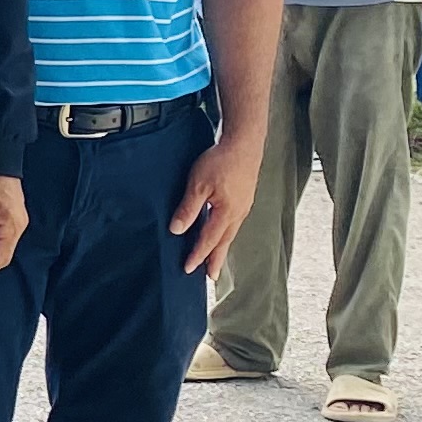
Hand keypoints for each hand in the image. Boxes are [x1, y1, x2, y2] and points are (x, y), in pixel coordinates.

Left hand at [171, 130, 264, 277]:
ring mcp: (243, 206)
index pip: (208, 240)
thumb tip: (176, 230)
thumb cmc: (221, 161)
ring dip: (222, 247)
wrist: (244, 143)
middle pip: (224, 242)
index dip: (197, 256)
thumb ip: (188, 209)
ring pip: (230, 233)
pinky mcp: (244, 198)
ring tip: (215, 259)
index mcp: (226, 213)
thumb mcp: (198, 184)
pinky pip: (234, 222)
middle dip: (215, 260)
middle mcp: (238, 213)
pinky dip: (227, 233)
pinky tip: (223, 232)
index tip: (187, 269)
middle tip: (210, 277)